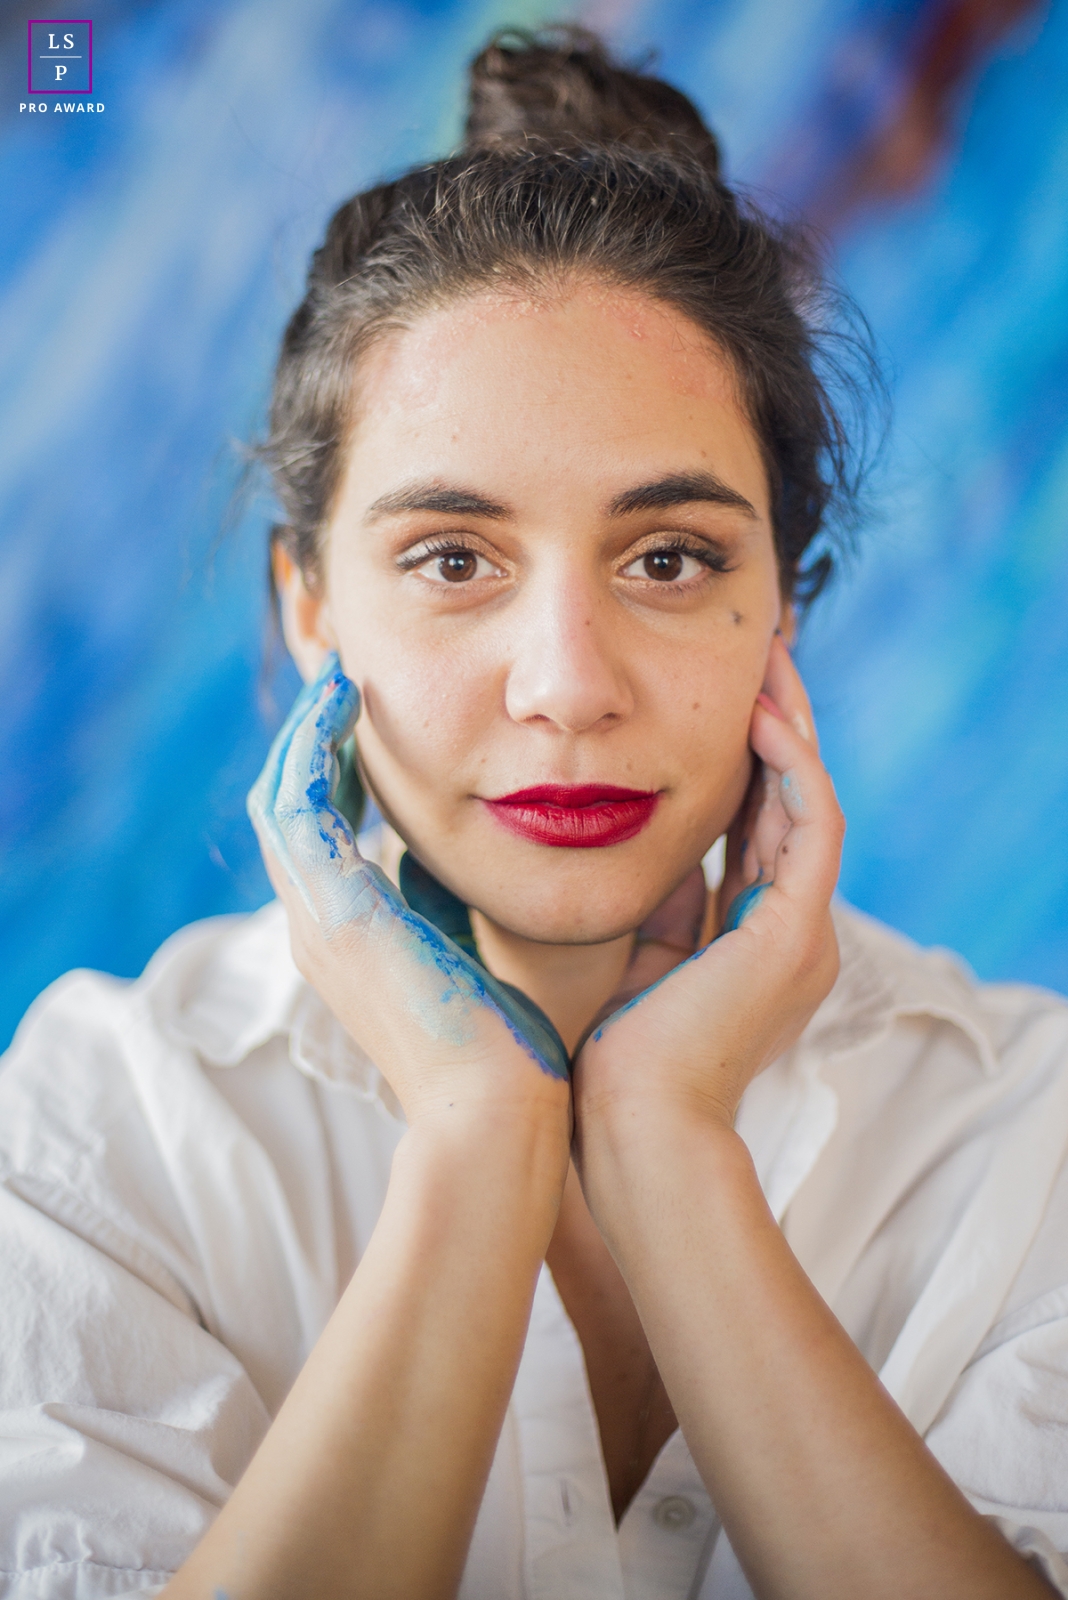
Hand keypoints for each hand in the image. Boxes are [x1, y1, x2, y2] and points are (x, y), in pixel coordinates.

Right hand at [248, 655, 570, 1124]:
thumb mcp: (464, 949)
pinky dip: (311, 749)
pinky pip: (298, 806)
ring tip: (339, 682)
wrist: (497, 1111)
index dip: (330, 771)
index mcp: (345, 937)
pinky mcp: (336, 913)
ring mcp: (316, 921)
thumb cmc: (503, 1044)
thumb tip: (444, 855)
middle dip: (307, 742)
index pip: (317, 833)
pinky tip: (346, 704)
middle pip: (285, 809)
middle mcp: (315, 926)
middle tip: (340, 685)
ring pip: (280, 800)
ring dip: (303, 735)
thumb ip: (443, 901)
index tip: (363, 718)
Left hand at [574, 635, 842, 1135]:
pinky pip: (811, 825)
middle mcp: (791, 930)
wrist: (632, 1128)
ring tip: (769, 660)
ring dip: (792, 727)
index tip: (715, 699)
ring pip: (811, 802)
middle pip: (792, 804)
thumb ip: (657, 900)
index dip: (743, 761)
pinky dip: (790, 766)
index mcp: (755, 939)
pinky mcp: (798, 931)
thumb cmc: (615, 1058)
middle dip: (777, 726)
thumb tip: (633, 836)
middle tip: (760, 655)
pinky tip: (760, 715)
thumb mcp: (637, 954)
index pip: (758, 828)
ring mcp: (803, 932)